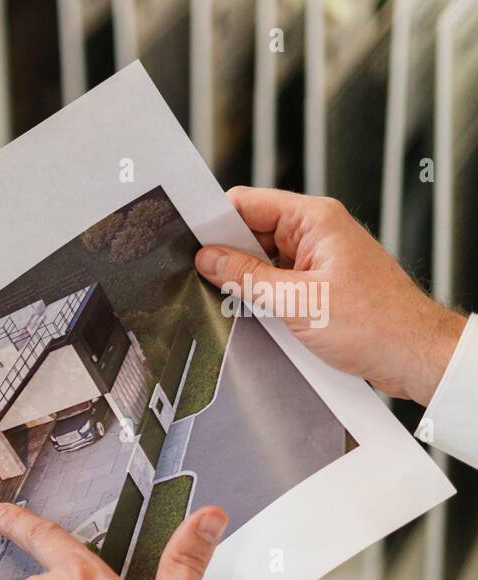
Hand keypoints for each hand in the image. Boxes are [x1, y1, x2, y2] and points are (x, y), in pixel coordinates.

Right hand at [194, 186, 465, 405]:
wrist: (413, 355)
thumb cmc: (375, 325)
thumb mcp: (296, 301)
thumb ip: (246, 277)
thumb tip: (208, 259)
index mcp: (315, 220)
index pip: (248, 203)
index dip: (215, 220)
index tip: (188, 241)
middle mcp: (317, 233)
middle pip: (251, 231)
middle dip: (226, 254)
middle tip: (203, 278)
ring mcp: (317, 258)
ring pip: (261, 259)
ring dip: (244, 279)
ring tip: (231, 300)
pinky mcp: (318, 284)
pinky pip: (276, 280)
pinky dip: (260, 294)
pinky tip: (251, 312)